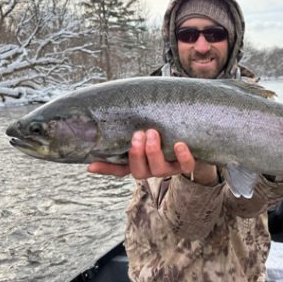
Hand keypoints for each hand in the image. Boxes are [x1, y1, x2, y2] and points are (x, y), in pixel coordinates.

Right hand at [88, 129, 216, 184]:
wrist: (192, 133)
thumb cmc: (160, 125)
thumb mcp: (144, 123)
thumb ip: (129, 120)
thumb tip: (105, 109)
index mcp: (137, 161)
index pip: (117, 169)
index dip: (105, 168)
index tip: (90, 165)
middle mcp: (150, 168)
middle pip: (138, 172)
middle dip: (137, 154)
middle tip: (138, 134)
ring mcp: (168, 168)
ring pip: (159, 170)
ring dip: (154, 152)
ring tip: (153, 132)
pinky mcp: (185, 164)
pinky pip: (185, 166)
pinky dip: (183, 156)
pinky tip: (179, 143)